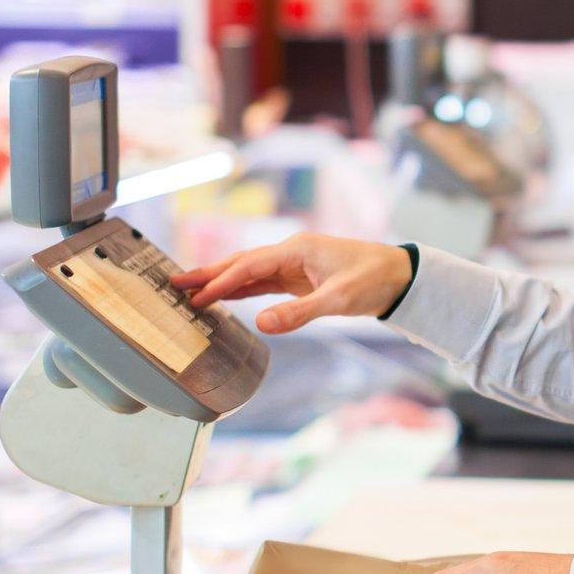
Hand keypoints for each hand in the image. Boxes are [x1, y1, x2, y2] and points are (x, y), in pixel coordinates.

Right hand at [169, 233, 413, 333]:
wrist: (399, 275)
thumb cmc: (374, 280)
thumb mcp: (338, 298)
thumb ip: (300, 312)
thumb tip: (262, 323)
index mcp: (296, 250)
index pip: (249, 265)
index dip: (221, 281)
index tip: (196, 295)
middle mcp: (290, 253)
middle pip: (241, 263)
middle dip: (208, 274)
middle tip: (173, 283)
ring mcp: (294, 264)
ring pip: (248, 272)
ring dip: (220, 281)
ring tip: (189, 290)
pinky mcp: (299, 278)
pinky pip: (262, 282)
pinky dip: (240, 289)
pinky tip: (223, 296)